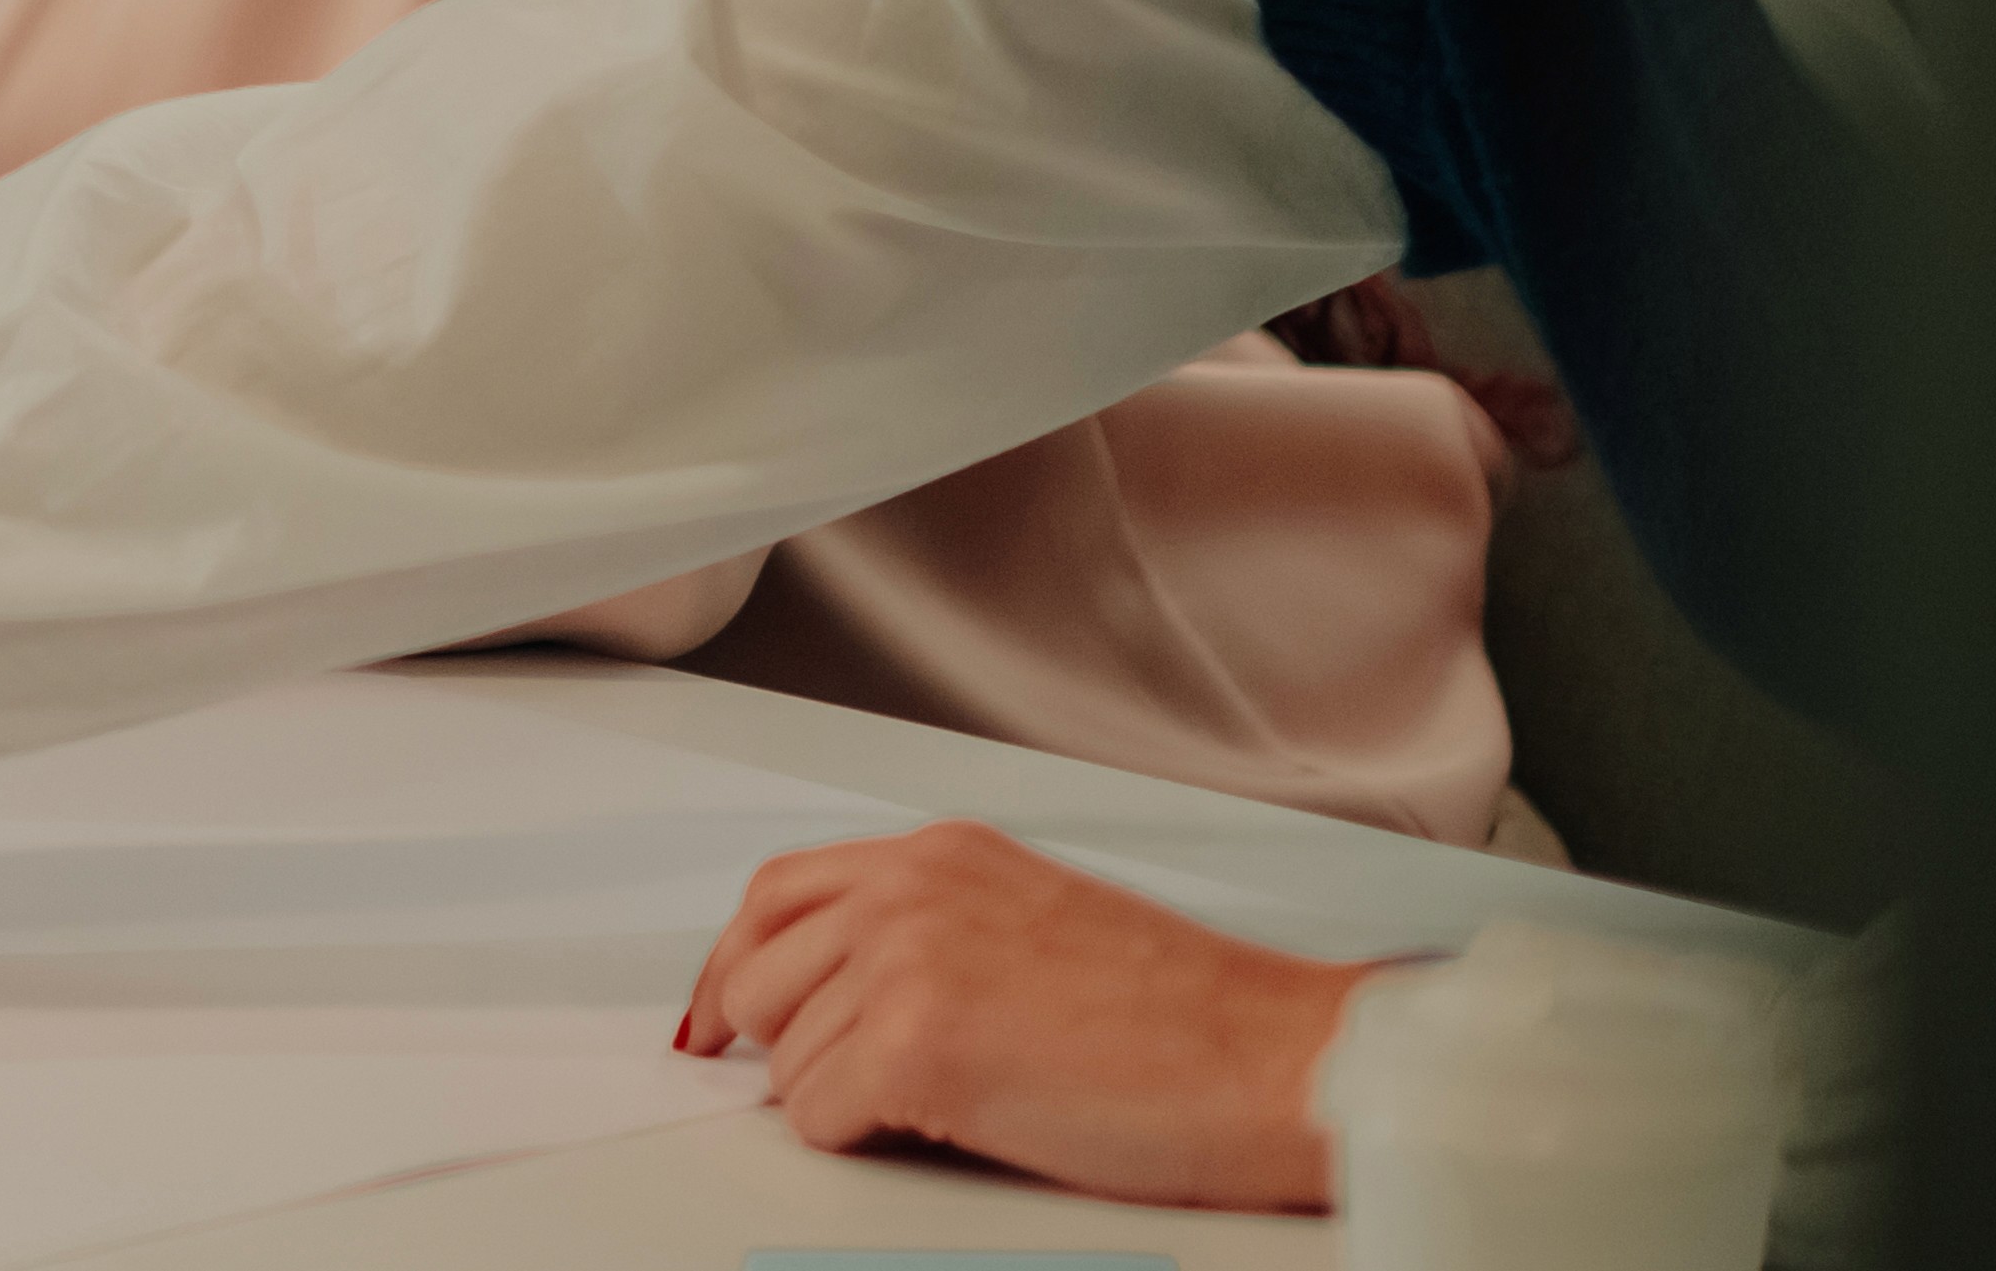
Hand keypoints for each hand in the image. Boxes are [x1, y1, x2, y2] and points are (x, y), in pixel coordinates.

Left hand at [683, 822, 1367, 1207]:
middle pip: (754, 979)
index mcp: (937, 856)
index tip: (716, 1022)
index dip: (735, 967)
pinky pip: (817, 1115)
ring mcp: (904, 965)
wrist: (1278, 1061)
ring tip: (955, 1104)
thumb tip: (838, 987)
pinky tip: (943, 1129)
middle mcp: (907, 893)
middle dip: (792, 1045)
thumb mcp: (1034, 921)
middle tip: (860, 1085)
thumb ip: (931, 930)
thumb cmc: (1192, 1016)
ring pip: (787, 1060)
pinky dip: (860, 1139)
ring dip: (848, 1101)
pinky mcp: (915, 1049)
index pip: (774, 894)